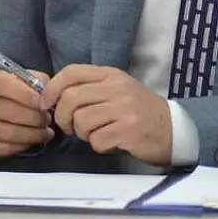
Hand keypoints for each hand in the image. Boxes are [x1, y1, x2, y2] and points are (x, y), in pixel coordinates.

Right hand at [0, 68, 53, 160]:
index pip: (2, 84)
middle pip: (7, 111)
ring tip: (45, 133)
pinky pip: (1, 148)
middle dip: (34, 117)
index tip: (42, 102)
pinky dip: (21, 146)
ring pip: (6, 133)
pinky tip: (30, 142)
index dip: (24, 93)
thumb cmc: (5, 94)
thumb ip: (34, 80)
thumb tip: (46, 91)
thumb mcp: (17, 80)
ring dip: (31, 134)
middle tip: (48, 120)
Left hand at [40, 65, 170, 165]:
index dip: (52, 88)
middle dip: (63, 118)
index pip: (72, 72)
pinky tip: (112, 142)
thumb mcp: (116, 91)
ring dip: (83, 134)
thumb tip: (51, 97)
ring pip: (81, 121)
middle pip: (70, 99)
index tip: (45, 104)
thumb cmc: (138, 111)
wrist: (172, 130)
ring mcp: (124, 108)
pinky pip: (97, 140)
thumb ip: (89, 90)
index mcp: (111, 75)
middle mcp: (117, 87)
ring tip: (97, 134)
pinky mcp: (128, 130)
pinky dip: (99, 146)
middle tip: (71, 127)